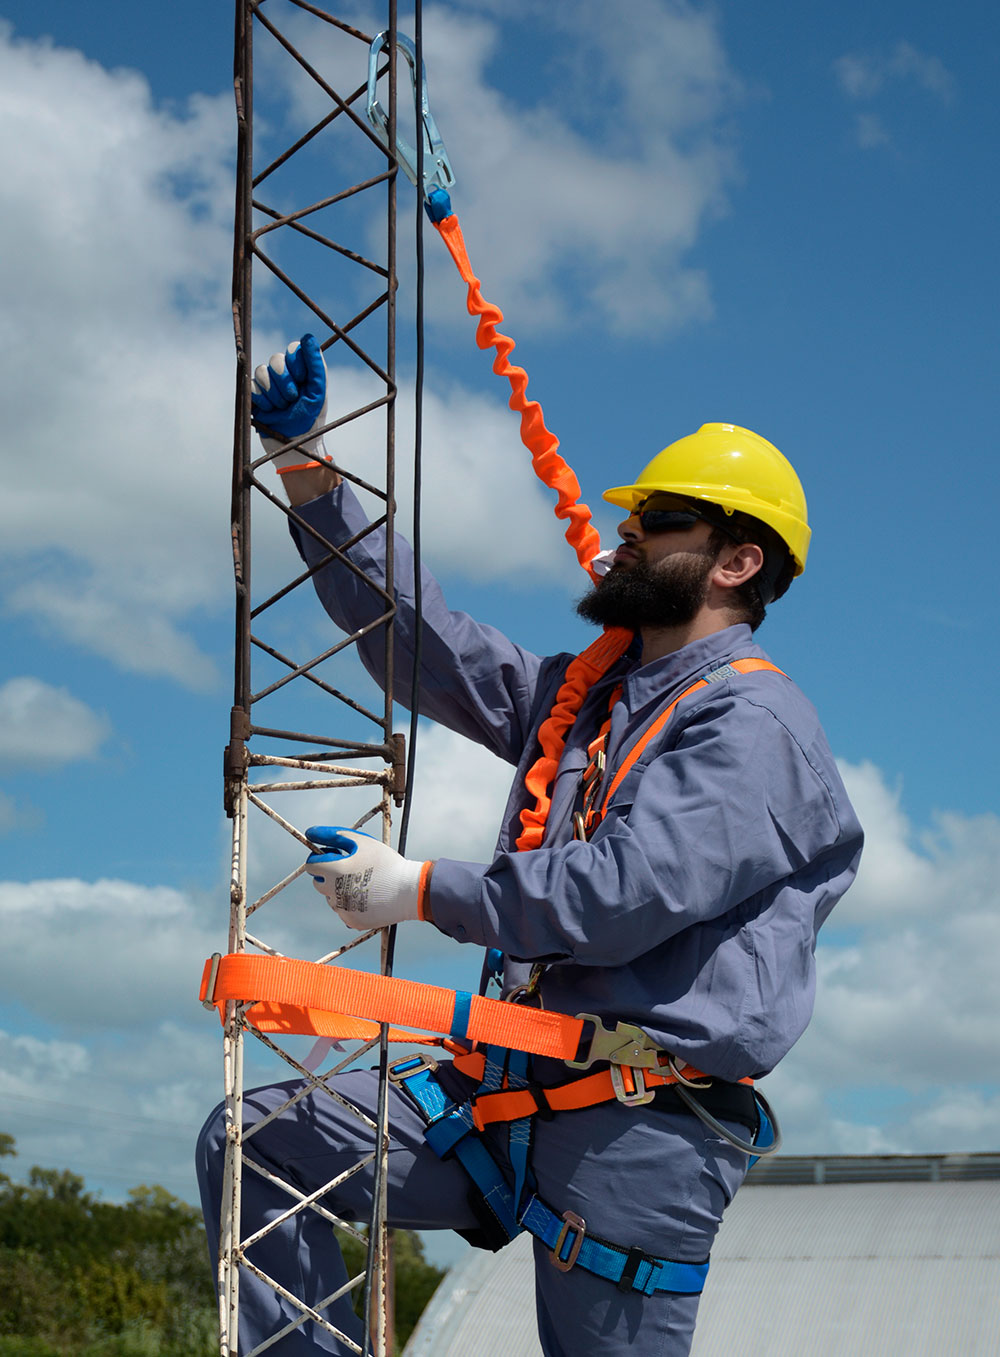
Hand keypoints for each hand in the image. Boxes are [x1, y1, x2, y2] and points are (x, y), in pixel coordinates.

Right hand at [251, 335, 332, 473]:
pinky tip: (270, 410)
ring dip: (274, 393)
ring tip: (282, 407)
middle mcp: (285, 371)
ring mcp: (268, 381)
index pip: (293, 349)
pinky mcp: (255, 392)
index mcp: (302, 367)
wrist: (293, 442)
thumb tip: (308, 338)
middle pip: (276, 359)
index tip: (303, 381)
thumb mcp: (318, 391)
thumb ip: (316, 364)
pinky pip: (251, 384)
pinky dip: (261, 399)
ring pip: (262, 371)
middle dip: (284, 382)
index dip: (296, 364)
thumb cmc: (311, 417)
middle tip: (292, 399)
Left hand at [305, 826, 430, 929]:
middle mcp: (333, 892)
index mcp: (333, 871)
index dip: (321, 857)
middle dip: (328, 874)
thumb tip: (310, 833)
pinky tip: (368, 896)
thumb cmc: (386, 862)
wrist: (409, 891)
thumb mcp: (361, 841)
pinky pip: (343, 910)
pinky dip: (350, 903)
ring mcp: (342, 909)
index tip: (335, 855)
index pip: (311, 865)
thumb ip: (334, 835)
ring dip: (339, 889)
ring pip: (331, 897)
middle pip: (318, 882)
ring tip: (363, 882)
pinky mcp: (351, 920)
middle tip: (349, 868)